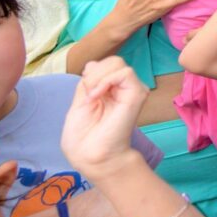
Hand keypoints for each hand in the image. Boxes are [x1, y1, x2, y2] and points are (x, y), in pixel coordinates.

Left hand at [61, 59, 150, 175]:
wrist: (90, 155)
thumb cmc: (83, 136)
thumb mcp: (79, 102)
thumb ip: (87, 82)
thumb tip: (93, 65)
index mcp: (109, 90)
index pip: (104, 65)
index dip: (92, 72)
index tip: (84, 93)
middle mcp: (122, 88)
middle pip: (113, 61)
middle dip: (94, 73)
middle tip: (87, 96)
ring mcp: (131, 91)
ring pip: (118, 63)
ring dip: (98, 77)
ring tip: (92, 97)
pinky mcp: (137, 95)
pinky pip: (125, 73)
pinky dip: (107, 80)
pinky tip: (98, 96)